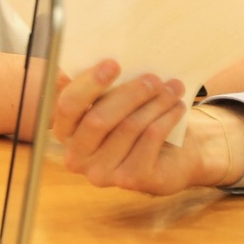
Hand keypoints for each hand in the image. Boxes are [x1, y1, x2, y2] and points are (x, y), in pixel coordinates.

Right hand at [51, 62, 243, 193]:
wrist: (170, 156)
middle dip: (129, 93)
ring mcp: (102, 173)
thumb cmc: (135, 120)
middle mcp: (77, 157)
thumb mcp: (115, 101)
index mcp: (66, 132)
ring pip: (129, 127)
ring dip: (155, 102)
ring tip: (173, 88)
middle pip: (98, 119)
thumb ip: (98, 86)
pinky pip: (149, 139)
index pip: (67, 106)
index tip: (113, 63)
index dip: (89, 83)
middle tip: (154, 78)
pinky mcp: (130, 180)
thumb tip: (89, 63)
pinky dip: (166, 118)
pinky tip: (177, 107)